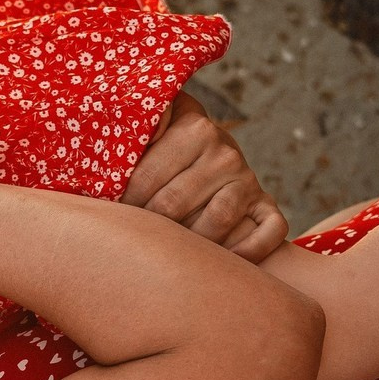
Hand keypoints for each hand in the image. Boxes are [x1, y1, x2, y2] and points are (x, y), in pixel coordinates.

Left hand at [122, 93, 287, 261]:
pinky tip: (221, 259)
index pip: (144, 178)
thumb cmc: (168, 147)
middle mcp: (225, 154)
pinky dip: (248, 250)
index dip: (122, 202)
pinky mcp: (266, 206)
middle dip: (147, 225)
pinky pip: (266, 233)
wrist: (214, 156)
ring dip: (189, 242)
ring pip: (215, 222)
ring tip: (168, 247)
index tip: (112, 212)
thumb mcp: (156, 121)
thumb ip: (141, 120)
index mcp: (194, 129)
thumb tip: (128, 120)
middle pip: (172, 205)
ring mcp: (248, 181)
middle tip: (132, 235)